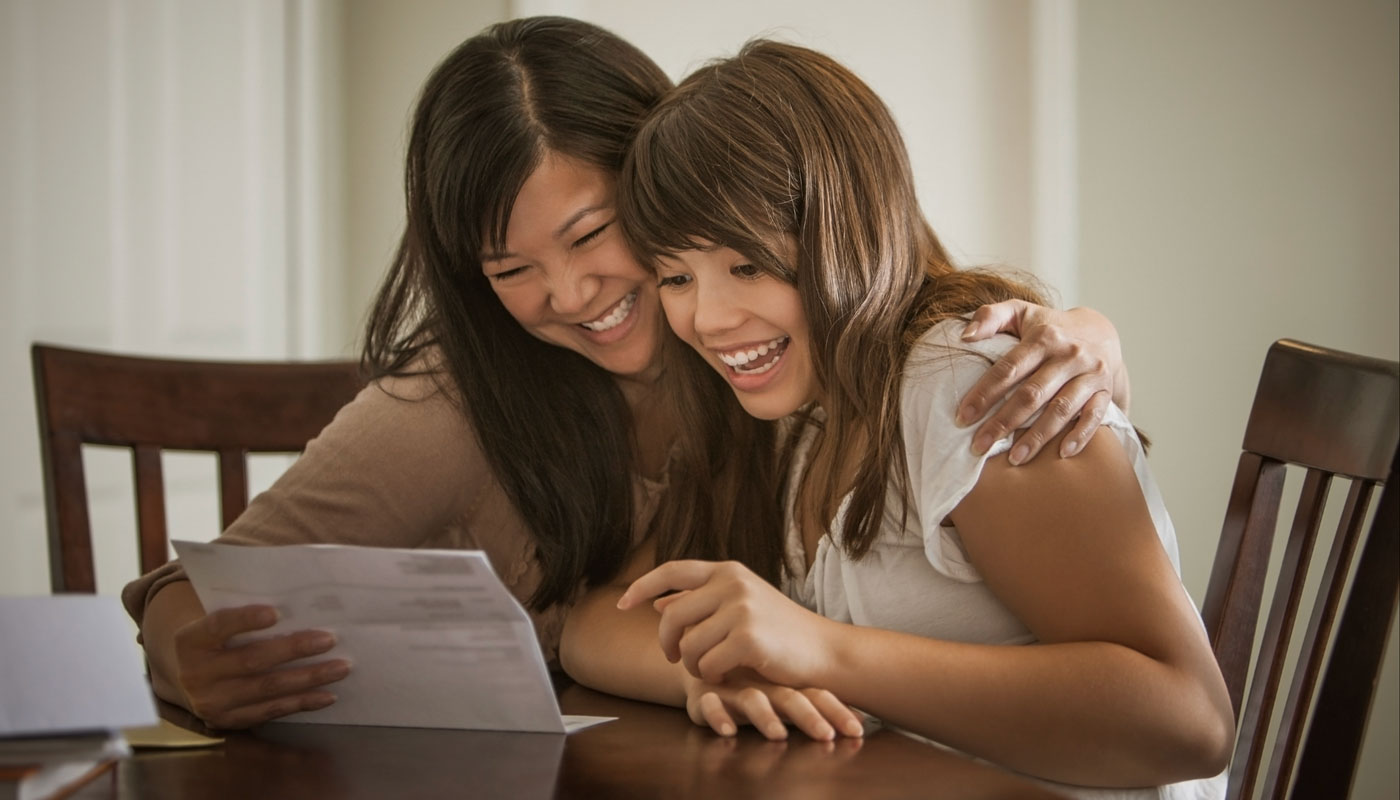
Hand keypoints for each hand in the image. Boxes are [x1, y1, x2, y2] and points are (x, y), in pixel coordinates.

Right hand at [172, 605, 350, 728]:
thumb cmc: (218, 639)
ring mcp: (212, 702)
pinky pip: (271, 711)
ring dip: (308, 679)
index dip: (245, 619)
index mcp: (191, 641)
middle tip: (329, 640)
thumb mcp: (217, 622)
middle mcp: (196, 674)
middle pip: (252, 660)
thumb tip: (294, 597)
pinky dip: (301, 703)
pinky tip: (326, 695)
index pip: (218, 626)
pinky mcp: (229, 721)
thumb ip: (243, 611)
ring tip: (340, 668)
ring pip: (267, 689)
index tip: (276, 612)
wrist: (190, 678)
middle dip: (294, 650)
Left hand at [618, 560, 836, 688]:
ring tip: (709, 669)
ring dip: (693, 665)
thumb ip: (700, 603)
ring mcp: (742, 609)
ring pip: (689, 644)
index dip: (642, 586)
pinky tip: (727, 675)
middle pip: (672, 616)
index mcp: (728, 570)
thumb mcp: (739, 607)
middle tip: (674, 658)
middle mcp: (733, 583)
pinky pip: (708, 664)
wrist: (824, 651)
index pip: (672, 570)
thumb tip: (656, 602)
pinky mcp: (749, 638)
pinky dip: (712, 675)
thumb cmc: (779, 631)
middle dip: (667, 642)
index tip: (622, 605)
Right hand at [682, 669, 864, 741]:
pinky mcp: (705, 693)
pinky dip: (717, 715)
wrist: (703, 650)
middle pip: (790, 699)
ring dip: (766, 718)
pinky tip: (727, 730)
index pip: (816, 695)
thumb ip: (811, 704)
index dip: (837, 711)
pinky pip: (709, 705)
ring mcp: (734, 688)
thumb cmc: (747, 677)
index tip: (858, 730)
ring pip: (752, 700)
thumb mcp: (779, 689)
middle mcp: (763, 685)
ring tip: (778, 734)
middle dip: (809, 718)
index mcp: (785, 684)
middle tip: (826, 736)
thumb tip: (863, 718)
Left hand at [956, 300, 1127, 462]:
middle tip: (979, 446)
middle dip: (1003, 423)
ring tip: (1014, 458)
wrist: (1099, 332)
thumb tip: (965, 336)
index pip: (1009, 369)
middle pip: (1032, 395)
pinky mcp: (1105, 392)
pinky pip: (1094, 417)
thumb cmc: (1048, 327)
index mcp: (1044, 337)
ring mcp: (1089, 374)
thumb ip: (990, 317)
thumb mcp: (1020, 312)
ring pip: (1061, 410)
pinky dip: (1080, 436)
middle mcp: (1068, 356)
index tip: (963, 417)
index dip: (984, 394)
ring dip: (1037, 437)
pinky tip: (1062, 454)